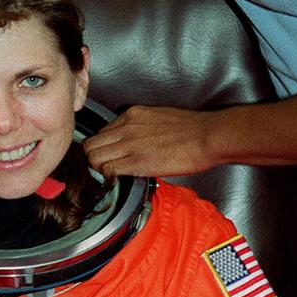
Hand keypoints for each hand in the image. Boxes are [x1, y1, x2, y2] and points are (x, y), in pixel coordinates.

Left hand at [84, 106, 219, 178]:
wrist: (207, 136)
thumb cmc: (191, 129)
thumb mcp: (158, 117)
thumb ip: (139, 126)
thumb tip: (131, 141)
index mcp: (131, 115)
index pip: (100, 132)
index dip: (100, 147)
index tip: (104, 156)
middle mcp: (126, 127)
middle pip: (90, 145)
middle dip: (92, 158)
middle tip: (100, 169)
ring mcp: (129, 144)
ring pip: (93, 158)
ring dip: (97, 170)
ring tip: (107, 176)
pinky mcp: (136, 161)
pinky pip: (108, 170)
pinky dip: (107, 178)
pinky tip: (116, 181)